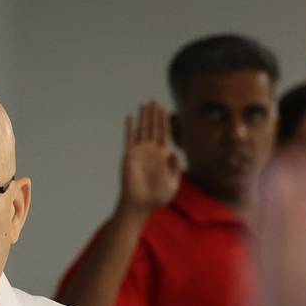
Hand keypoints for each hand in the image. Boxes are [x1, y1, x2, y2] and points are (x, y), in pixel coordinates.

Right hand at [116, 101, 180, 220]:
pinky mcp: (129, 155)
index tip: (166, 110)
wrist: (141, 205)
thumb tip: (174, 153)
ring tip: (144, 104)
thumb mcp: (173, 183)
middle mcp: (151, 151)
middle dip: (154, 114)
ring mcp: (140, 152)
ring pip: (142, 129)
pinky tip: (130, 116)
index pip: (165, 134)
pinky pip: (129, 138)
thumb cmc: (158, 197)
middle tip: (154, 101)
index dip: (165, 122)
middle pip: (154, 128)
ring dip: (143, 117)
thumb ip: (175, 167)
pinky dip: (129, 127)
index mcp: (163, 156)